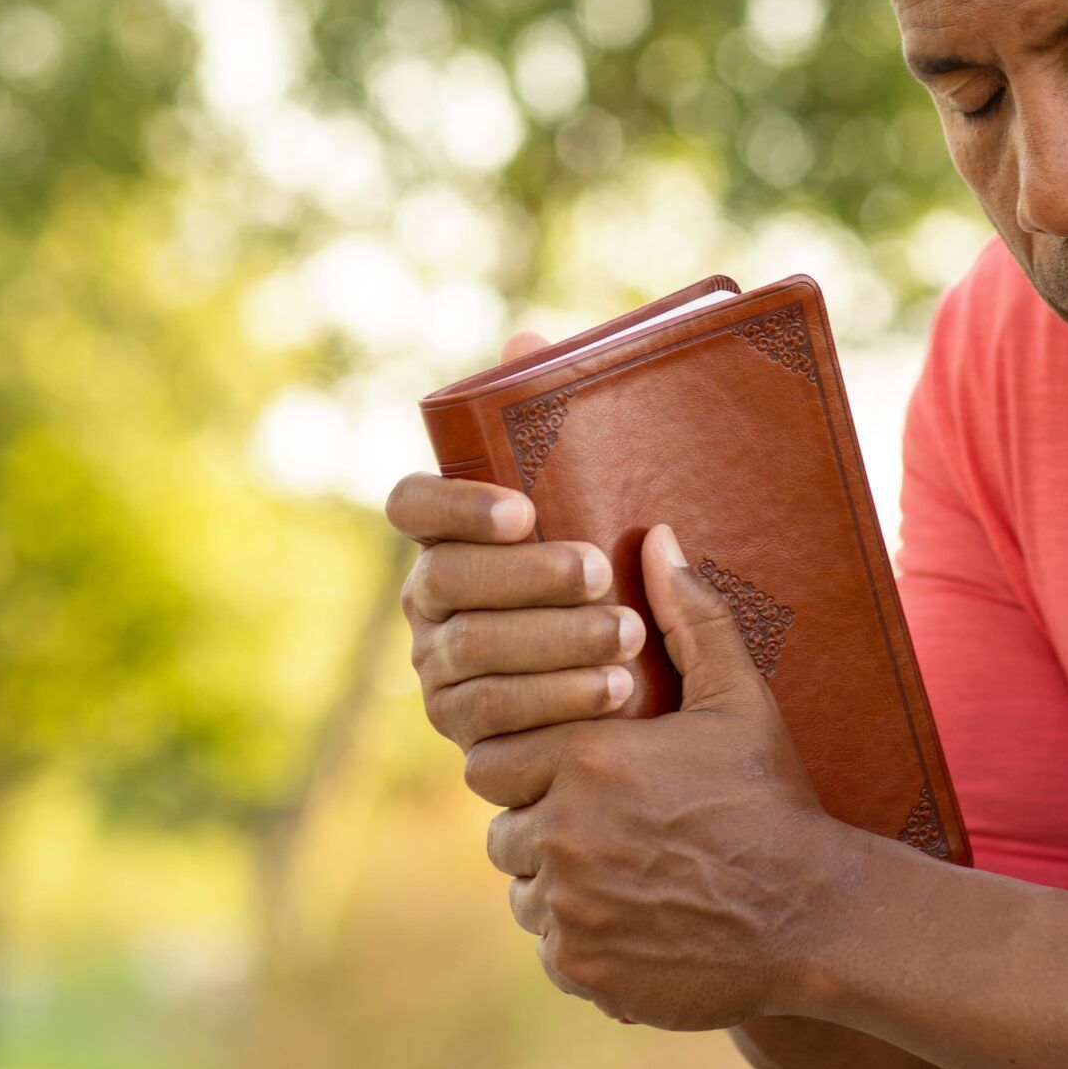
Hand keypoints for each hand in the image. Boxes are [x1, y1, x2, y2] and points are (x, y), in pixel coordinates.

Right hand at [387, 332, 644, 750]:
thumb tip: (526, 337)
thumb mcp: (606, 502)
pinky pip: (491, 721)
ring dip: (553, 644)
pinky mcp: (463, 731)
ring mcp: (436, 669)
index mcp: (449, 535)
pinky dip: (556, 706)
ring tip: (629, 639)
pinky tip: (615, 696)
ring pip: (471, 653)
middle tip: (600, 575)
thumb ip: (565, 429)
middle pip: (448, 583)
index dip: (456, 505)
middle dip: (526, 579)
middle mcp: (428, 599)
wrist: (655, 686)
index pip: (412, 505)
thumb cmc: (623, 573)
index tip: (524, 508)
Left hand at [473, 521, 848, 1029]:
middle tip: (607, 827)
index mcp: (587, 758)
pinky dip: (585, 939)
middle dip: (542, 825)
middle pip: (503, 827)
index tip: (586, 775)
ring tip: (631, 872)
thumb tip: (658, 538)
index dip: (538, 767)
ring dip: (561, 883)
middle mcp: (564, 832)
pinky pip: (553, 947)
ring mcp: (570, 908)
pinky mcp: (582, 969)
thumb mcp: (738, 700)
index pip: (498, 757)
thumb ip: (689, 617)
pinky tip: (644, 918)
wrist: (817, 914)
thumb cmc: (771, 799)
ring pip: (524, 889)